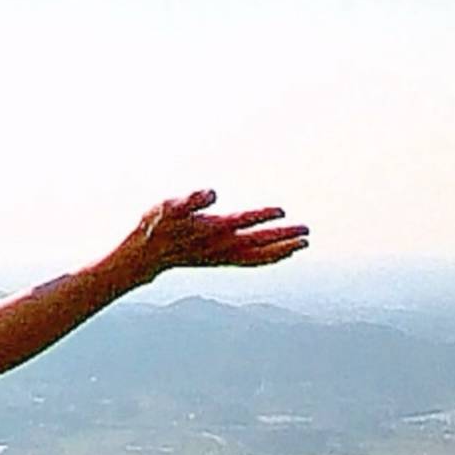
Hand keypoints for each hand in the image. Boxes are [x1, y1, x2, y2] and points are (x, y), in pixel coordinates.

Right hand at [118, 193, 306, 282]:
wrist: (147, 255)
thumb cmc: (157, 226)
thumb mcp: (168, 207)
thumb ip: (191, 199)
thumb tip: (211, 192)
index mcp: (210, 229)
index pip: (240, 221)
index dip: (260, 216)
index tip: (281, 211)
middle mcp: (220, 245)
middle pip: (257, 241)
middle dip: (282, 236)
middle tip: (306, 231)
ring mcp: (222, 255)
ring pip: (258, 256)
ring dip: (281, 250)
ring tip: (302, 244)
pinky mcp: (222, 260)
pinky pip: (251, 261)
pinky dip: (269, 258)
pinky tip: (282, 253)